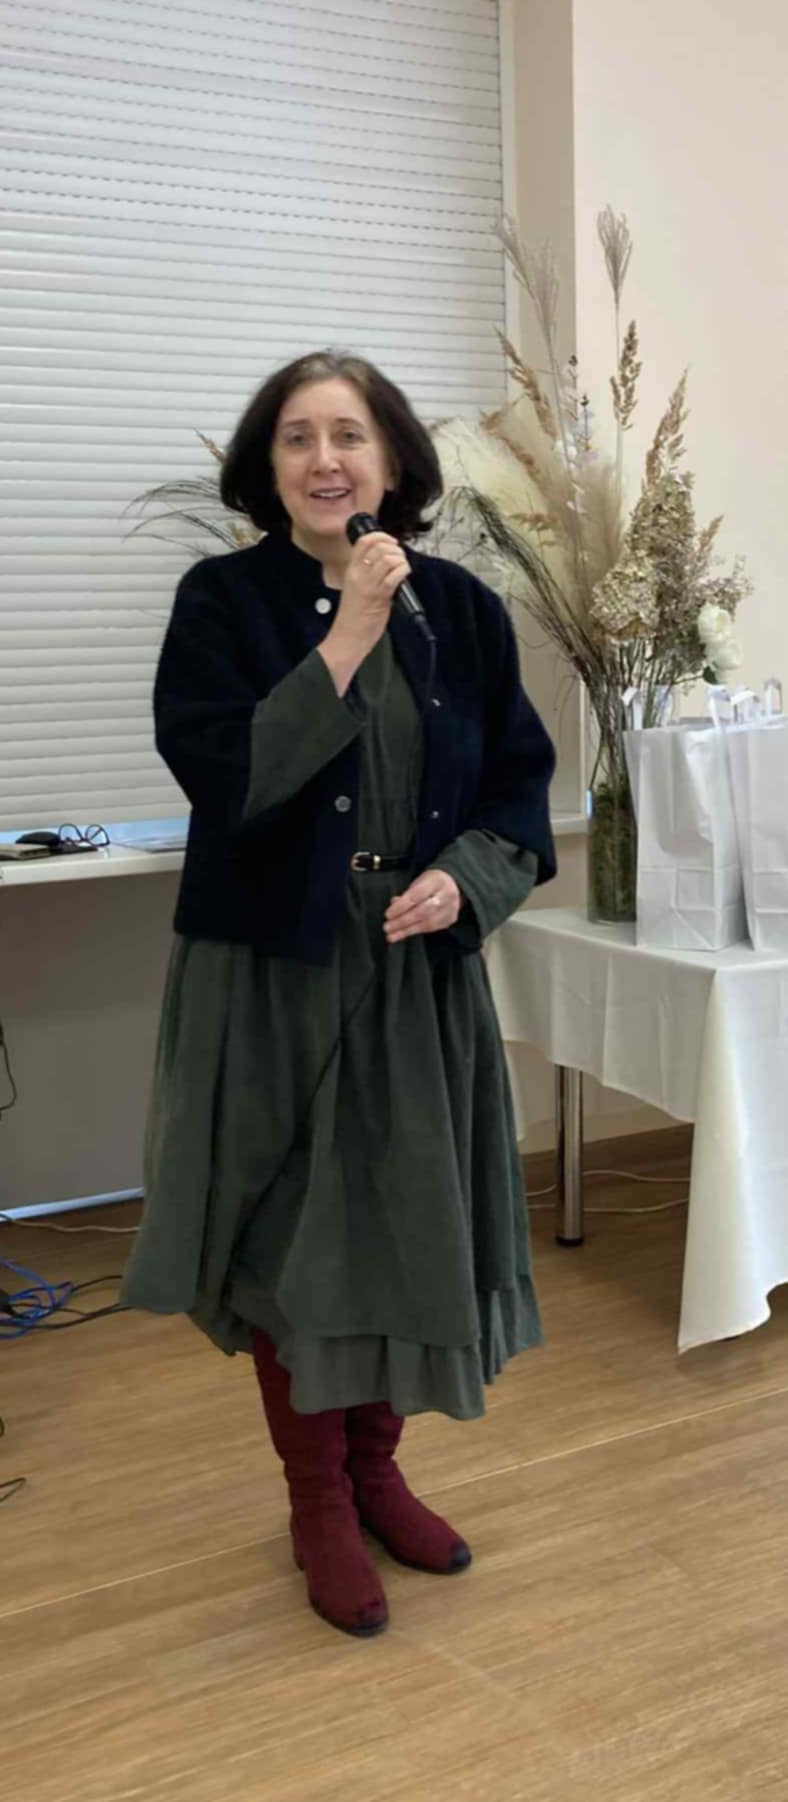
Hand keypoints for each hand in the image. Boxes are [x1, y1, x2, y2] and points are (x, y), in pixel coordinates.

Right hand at [319, 532, 410, 695]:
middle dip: (395, 549)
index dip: (380, 536)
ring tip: (402, 569)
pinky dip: (403, 571)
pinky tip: (403, 578)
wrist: (348, 638)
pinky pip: (395, 575)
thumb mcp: (357, 588)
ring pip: (388, 558)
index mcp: (351, 570)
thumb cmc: (354, 617)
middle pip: (379, 547)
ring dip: (401, 560)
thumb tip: (388, 562)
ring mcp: (368, 584)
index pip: (363, 542)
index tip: (391, 542)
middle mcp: (358, 574)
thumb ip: (369, 574)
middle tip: (400, 559)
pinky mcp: (379, 596)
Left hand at [383, 869, 461, 943]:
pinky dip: (415, 931)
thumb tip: (394, 905)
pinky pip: (431, 928)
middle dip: (403, 921)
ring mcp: (450, 909)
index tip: (388, 915)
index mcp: (437, 881)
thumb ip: (407, 894)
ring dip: (407, 930)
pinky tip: (404, 934)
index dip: (401, 906)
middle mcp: (446, 895)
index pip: (417, 895)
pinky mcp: (450, 920)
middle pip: (422, 911)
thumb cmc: (432, 882)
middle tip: (387, 927)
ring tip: (392, 936)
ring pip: (427, 923)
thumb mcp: (419, 881)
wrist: (455, 884)